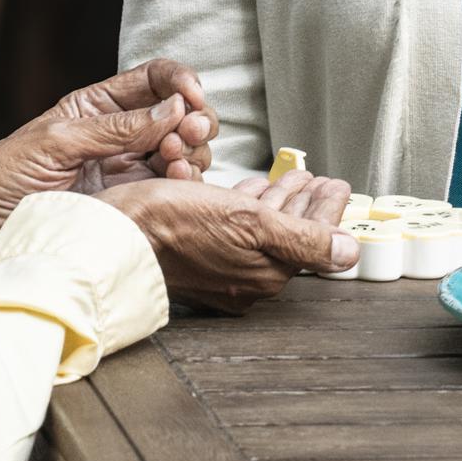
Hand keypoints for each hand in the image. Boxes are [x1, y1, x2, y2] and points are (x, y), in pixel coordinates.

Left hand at [0, 61, 220, 275]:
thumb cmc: (2, 180)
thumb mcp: (55, 143)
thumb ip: (115, 128)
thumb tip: (173, 109)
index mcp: (97, 107)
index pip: (153, 79)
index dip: (180, 81)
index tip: (193, 97)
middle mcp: (120, 136)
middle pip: (179, 114)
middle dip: (195, 118)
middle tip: (189, 134)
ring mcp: (130, 172)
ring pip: (185, 151)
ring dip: (193, 151)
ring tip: (177, 161)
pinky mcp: (135, 206)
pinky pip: (175, 188)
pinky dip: (187, 181)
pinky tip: (178, 180)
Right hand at [96, 171, 356, 315]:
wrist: (113, 235)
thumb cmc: (170, 224)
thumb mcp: (248, 221)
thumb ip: (303, 238)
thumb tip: (348, 251)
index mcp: (265, 272)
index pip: (312, 237)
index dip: (328, 207)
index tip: (338, 186)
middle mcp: (245, 278)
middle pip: (288, 235)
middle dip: (306, 204)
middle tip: (320, 182)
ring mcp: (219, 270)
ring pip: (260, 232)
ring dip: (278, 203)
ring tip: (289, 182)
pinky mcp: (195, 259)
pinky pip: (231, 232)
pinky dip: (245, 209)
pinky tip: (243, 193)